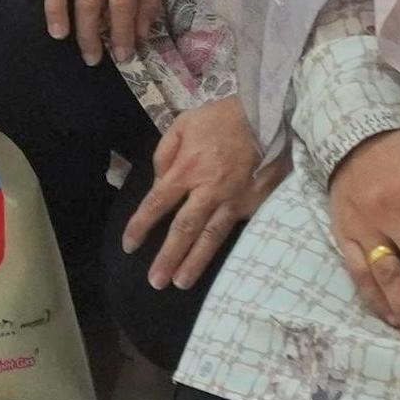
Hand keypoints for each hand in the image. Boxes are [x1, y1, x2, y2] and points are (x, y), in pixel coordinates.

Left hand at [122, 97, 287, 290]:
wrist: (270, 116)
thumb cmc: (222, 118)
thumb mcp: (183, 124)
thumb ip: (165, 154)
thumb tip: (159, 182)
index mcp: (187, 169)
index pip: (157, 203)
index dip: (141, 225)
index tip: (129, 246)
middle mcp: (208, 190)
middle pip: (184, 229)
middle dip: (168, 256)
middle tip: (155, 281)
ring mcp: (233, 201)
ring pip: (211, 238)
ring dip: (194, 263)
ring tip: (180, 283)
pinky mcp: (254, 205)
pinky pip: (234, 231)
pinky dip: (224, 250)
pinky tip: (217, 266)